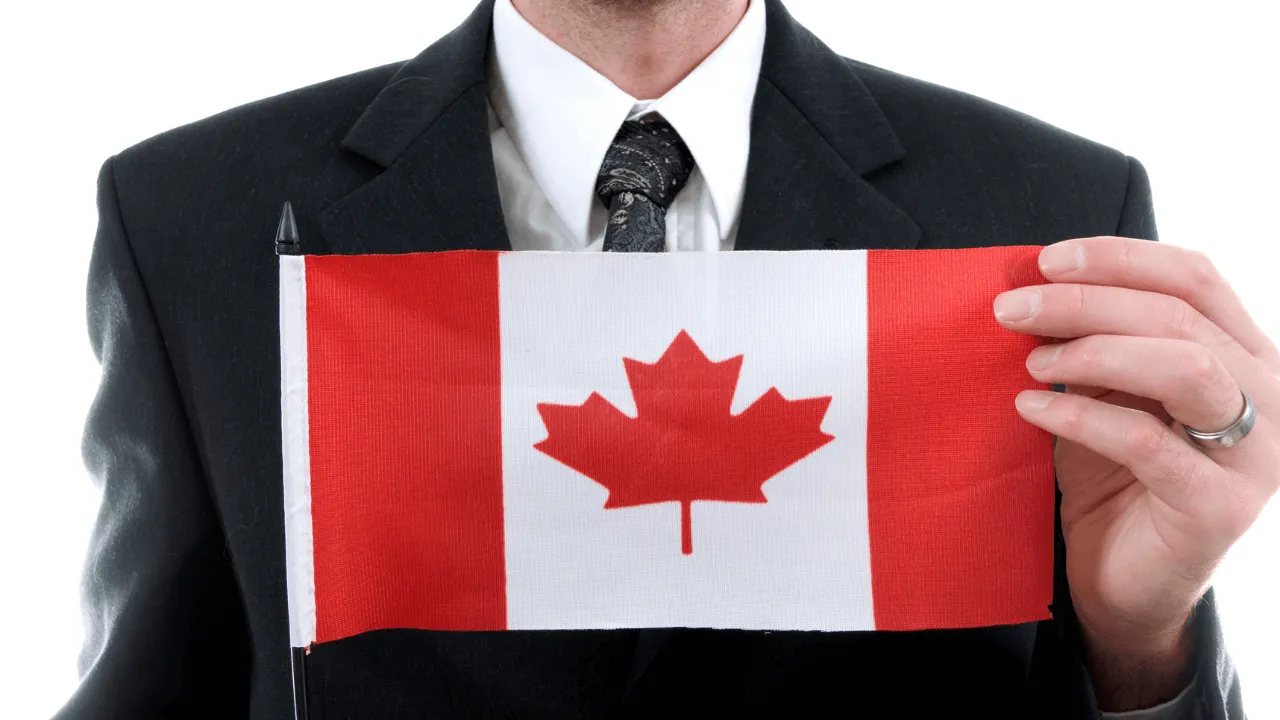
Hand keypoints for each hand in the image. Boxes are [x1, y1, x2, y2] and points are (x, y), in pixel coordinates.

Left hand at [994, 237, 1279, 709]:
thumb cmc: (1108, 478)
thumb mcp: (1102, 393)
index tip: (1046, 259)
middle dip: (1086, 302)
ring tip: (1030, 362)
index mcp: (1240, 353)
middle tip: (1011, 309)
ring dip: (1093, 351)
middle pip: (1180, 316)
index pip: (1195, 277)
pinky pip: (1147, 442)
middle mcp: (1266, 395)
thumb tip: (1031, 286)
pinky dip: (1080, 415)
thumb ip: (1091, 342)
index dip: (1120, 257)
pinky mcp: (1220, 508)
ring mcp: (1254, 454)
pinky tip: (1031, 409)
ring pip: (1184, 367)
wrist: (1120, 582)